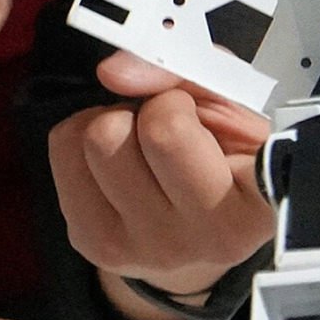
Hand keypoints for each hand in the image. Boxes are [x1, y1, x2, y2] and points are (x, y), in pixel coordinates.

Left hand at [52, 53, 273, 312]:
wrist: (193, 220)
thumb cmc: (222, 155)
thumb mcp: (231, 103)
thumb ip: (186, 70)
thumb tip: (114, 71)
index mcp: (257, 205)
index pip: (235, 154)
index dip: (213, 120)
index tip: (217, 122)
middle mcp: (205, 238)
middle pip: (158, 130)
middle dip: (157, 108)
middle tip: (170, 123)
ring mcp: (146, 248)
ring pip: (100, 137)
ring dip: (115, 120)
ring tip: (140, 141)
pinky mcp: (94, 243)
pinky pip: (62, 150)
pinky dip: (81, 138)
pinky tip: (115, 156)